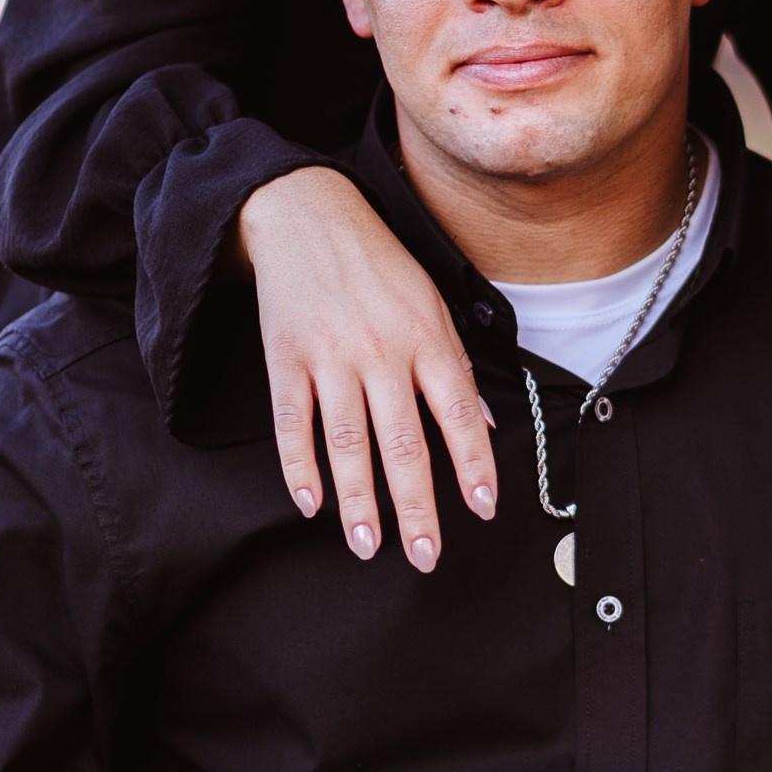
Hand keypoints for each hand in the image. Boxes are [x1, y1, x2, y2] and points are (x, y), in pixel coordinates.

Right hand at [236, 166, 497, 565]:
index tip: (483, 508)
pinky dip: (300, 467)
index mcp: (428, 338)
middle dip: (416, 506)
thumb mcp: (433, 302)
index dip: (474, 463)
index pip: (458, 412)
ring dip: (359, 501)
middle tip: (424, 556)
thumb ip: (458, 367)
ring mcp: (331, 357)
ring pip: (347, 443)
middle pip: (403, 443)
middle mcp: (382, 351)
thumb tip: (485, 427)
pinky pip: (293, 423)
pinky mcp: (286, 359)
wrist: (307, 215)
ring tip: (369, 546)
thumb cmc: (379, 265)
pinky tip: (311, 504)